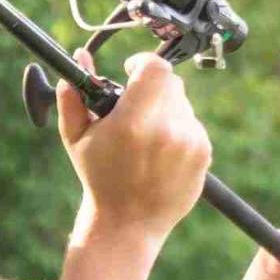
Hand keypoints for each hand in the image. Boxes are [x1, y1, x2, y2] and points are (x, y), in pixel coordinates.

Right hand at [58, 49, 210, 243]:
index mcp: (133, 122)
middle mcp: (166, 129)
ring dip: (164, 109)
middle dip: (151, 87)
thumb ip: (75, 95)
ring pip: (181, 104)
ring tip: (145, 137)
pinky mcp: (204, 154)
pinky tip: (159, 152)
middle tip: (134, 107)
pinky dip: (177, 130)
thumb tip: (80, 57)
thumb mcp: (77, 137)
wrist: (128, 222)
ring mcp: (189, 142)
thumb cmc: (98, 178)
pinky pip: (192, 125)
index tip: (131, 70)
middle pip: (169, 82)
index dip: (142, 63)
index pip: (154, 67)